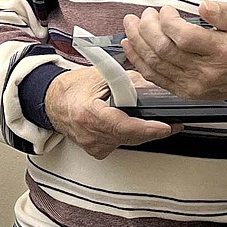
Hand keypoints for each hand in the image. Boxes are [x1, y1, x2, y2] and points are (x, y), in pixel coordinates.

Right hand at [44, 67, 177, 158]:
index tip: (166, 127)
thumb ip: (130, 81)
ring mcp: (93, 145)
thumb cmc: (74, 87)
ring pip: (128, 141)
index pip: (123, 126)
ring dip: (144, 133)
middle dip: (153, 130)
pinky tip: (138, 126)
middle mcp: (90, 134)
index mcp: (88, 114)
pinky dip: (132, 135)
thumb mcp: (103, 76)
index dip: (147, 128)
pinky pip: (121, 143)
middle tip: (173, 124)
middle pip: (130, 136)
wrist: (54, 101)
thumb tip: (155, 87)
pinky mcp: (96, 150)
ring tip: (158, 123)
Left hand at [122, 2, 226, 101]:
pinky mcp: (183, 91)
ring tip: (132, 24)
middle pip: (165, 50)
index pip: (185, 37)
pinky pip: (154, 76)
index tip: (166, 10)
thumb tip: (203, 6)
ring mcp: (193, 85)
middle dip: (148, 28)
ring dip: (138, 42)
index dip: (168, 21)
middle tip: (146, 14)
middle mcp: (206, 71)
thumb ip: (224, 12)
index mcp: (223, 51)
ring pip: (155, 63)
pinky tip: (131, 45)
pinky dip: (138, 60)